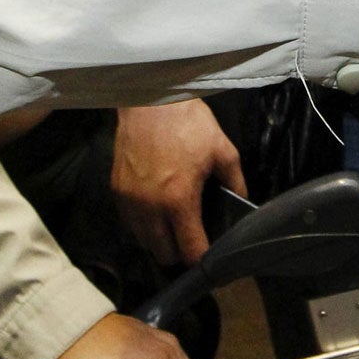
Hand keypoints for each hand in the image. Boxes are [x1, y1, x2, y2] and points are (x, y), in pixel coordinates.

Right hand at [113, 100, 247, 265]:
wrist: (150, 100)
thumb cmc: (188, 123)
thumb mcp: (222, 150)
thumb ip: (235, 181)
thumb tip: (242, 201)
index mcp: (179, 201)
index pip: (189, 251)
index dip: (201, 258)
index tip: (209, 255)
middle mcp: (150, 208)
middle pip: (163, 254)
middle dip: (179, 252)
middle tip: (190, 239)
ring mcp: (130, 201)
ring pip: (143, 241)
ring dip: (158, 240)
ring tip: (172, 226)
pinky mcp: (116, 191)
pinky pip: (129, 223)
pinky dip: (141, 225)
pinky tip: (154, 211)